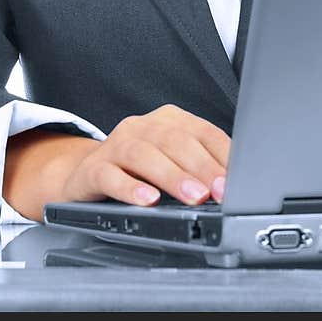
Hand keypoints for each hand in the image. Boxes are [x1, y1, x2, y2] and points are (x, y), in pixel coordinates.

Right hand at [61, 104, 229, 207]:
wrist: (85, 173)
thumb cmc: (137, 170)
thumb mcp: (171, 163)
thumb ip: (198, 168)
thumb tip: (230, 188)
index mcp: (167, 120)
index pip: (201, 131)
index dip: (220, 155)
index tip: (236, 181)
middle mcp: (141, 127)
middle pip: (174, 141)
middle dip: (200, 167)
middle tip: (218, 191)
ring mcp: (115, 145)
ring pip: (144, 155)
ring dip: (172, 176)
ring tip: (193, 196)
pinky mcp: (93, 169)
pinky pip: (111, 176)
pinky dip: (131, 188)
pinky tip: (148, 200)